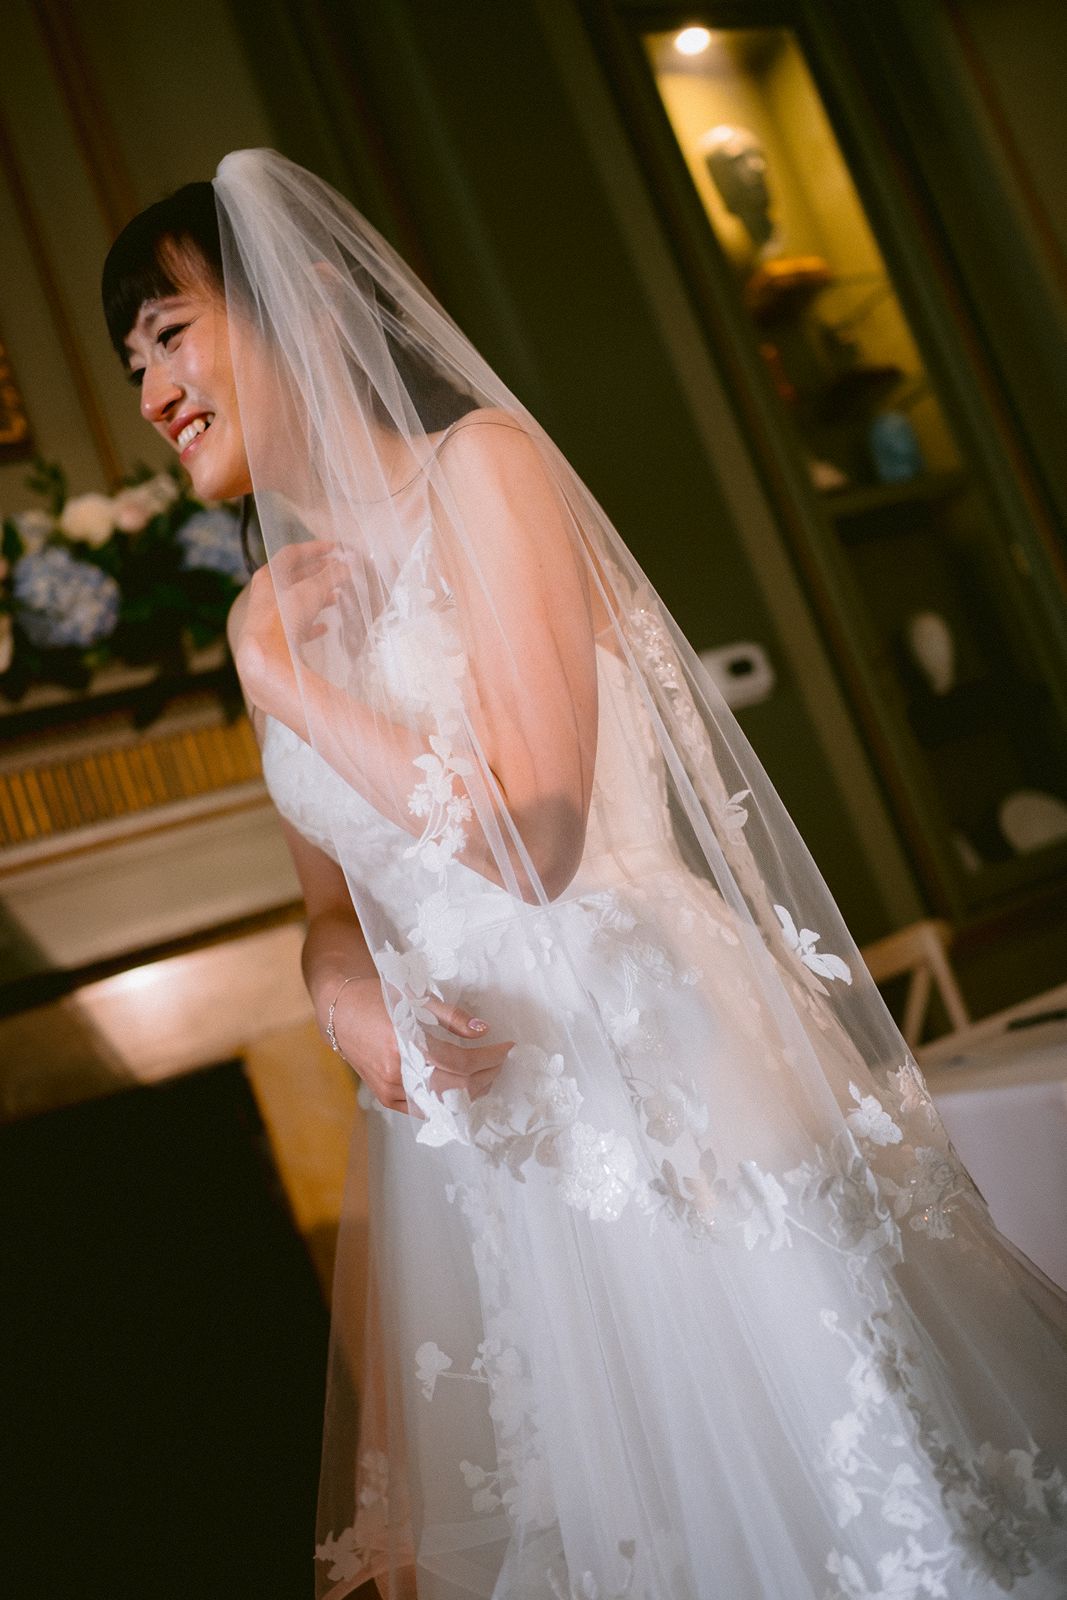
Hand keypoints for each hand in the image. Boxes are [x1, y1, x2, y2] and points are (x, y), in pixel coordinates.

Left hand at [228, 540, 349, 737]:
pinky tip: (324, 628)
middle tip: (338, 570)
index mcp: (269, 577)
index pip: (292, 554)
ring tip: (335, 597)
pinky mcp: (275, 639)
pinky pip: (296, 628)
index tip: (334, 548)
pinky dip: (311, 625)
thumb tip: (346, 567)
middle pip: (294, 578)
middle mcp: (266, 595)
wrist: (266, 657)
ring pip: (296, 602)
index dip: (314, 548)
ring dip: (316, 598)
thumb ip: (331, 577)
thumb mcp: (312, 591)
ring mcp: (269, 618)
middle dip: (318, 573)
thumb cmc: (284, 618)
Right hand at [329, 977, 513, 1113]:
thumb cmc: (377, 998)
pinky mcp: (385, 1098)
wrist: (340, 1012)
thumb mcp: (415, 998)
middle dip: (485, 1075)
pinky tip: (462, 1088)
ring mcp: (389, 1089)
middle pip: (455, 1086)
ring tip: (486, 1075)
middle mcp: (396, 1071)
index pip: (459, 1061)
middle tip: (500, 1062)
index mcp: (404, 1042)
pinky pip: (423, 1109)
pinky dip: (446, 1101)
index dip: (489, 1057)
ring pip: (441, 1103)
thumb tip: (483, 1031)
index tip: (507, 1048)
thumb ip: (451, 1017)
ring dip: (470, 1091)